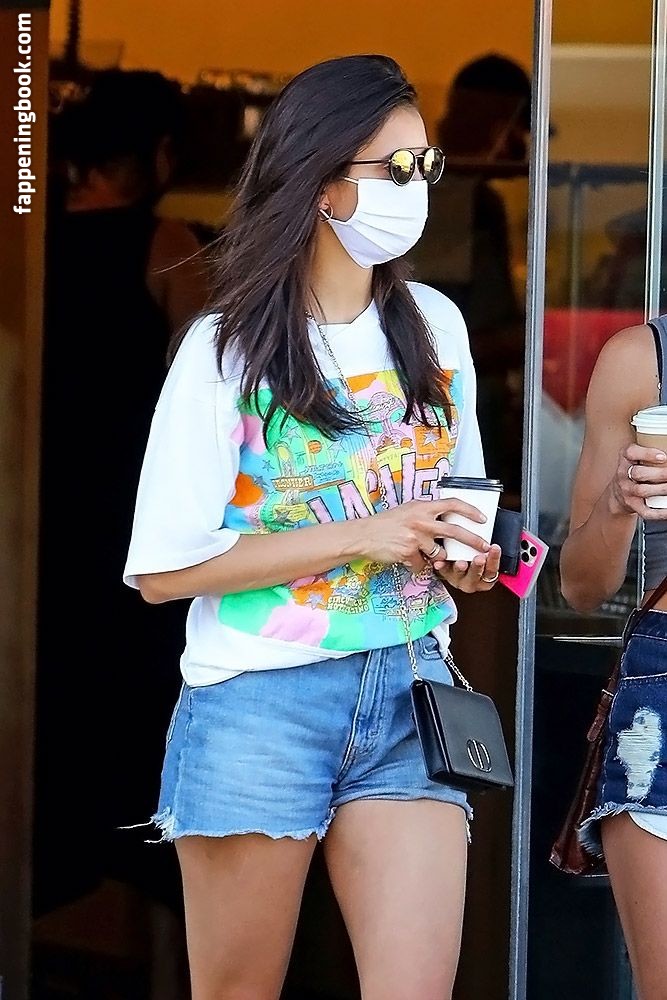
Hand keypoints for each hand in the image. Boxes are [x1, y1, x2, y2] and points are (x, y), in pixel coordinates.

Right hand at [357, 498, 489, 573]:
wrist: (364, 535)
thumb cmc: (385, 523)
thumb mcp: (407, 510)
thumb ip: (426, 513)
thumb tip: (445, 518)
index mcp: (422, 507)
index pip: (452, 504)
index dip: (470, 511)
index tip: (482, 518)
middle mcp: (421, 520)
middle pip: (455, 531)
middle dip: (473, 540)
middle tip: (485, 546)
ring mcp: (416, 537)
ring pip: (440, 553)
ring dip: (437, 558)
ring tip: (425, 554)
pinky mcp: (409, 552)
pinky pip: (423, 565)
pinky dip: (418, 565)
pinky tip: (407, 559)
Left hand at [431, 544, 501, 592]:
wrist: (462, 560)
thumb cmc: (477, 555)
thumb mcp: (487, 555)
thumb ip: (490, 549)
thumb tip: (494, 538)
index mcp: (486, 579)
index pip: (492, 570)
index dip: (494, 559)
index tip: (495, 548)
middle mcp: (472, 582)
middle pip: (476, 575)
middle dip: (478, 566)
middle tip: (480, 558)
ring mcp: (458, 579)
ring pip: (459, 574)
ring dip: (460, 568)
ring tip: (461, 563)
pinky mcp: (445, 574)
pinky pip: (443, 571)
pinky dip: (442, 567)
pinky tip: (439, 563)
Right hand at [610, 444, 666, 519]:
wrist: (618, 493)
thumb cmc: (633, 470)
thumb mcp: (635, 456)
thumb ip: (649, 452)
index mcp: (625, 458)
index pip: (631, 453)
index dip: (647, 454)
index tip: (664, 456)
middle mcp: (623, 474)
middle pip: (638, 473)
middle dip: (660, 474)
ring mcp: (626, 490)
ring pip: (642, 491)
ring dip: (662, 489)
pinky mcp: (632, 505)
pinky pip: (645, 511)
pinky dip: (659, 512)